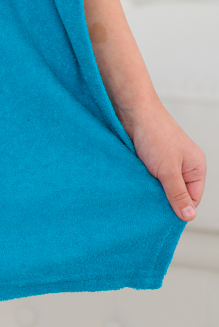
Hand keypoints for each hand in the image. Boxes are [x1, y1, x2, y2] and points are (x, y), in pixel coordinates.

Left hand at [127, 99, 205, 221]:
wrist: (131, 110)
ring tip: (142, 192)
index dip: (180, 209)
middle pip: (176, 194)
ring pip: (161, 186)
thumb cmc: (154, 133)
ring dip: (151, 190)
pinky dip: (143, 181)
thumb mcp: (168, 169)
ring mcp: (165, 162)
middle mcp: (183, 165)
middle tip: (151, 205)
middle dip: (164, 200)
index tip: (164, 216)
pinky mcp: (149, 159)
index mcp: (196, 167)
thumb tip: (188, 216)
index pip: (193, 199)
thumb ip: (178, 194)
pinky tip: (135, 184)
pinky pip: (149, 178)